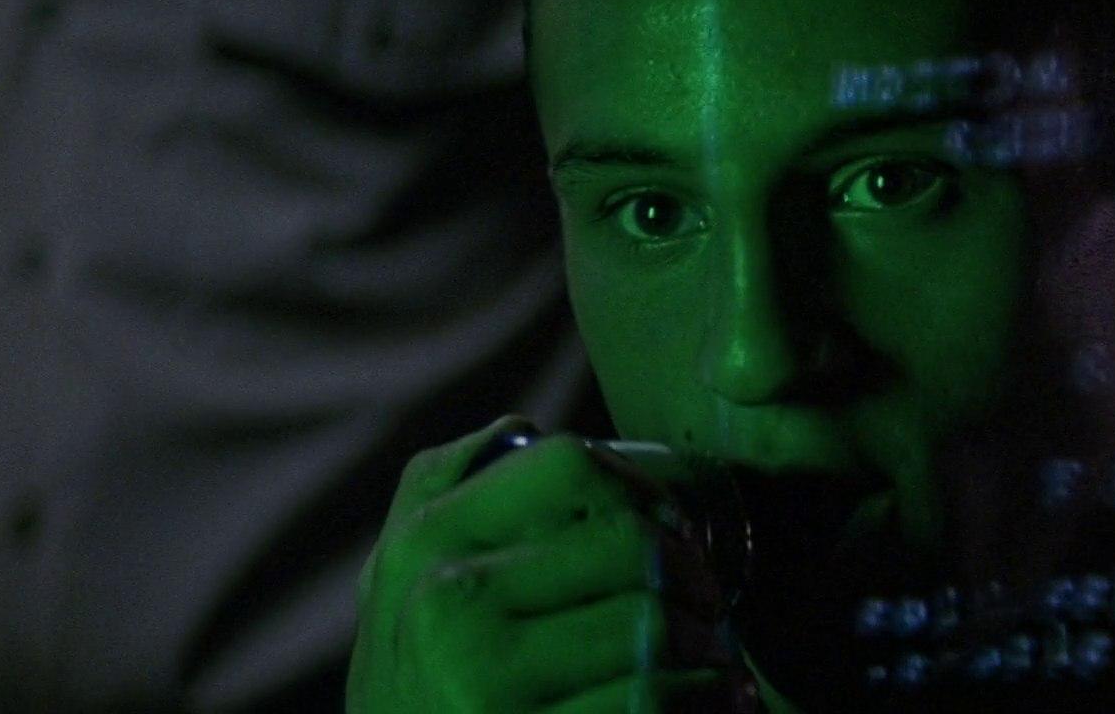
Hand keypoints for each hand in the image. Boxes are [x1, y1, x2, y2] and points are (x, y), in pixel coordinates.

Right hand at [347, 416, 750, 712]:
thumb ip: (438, 495)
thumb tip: (519, 429)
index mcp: (426, 545)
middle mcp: (449, 608)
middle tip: (710, 603)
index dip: (641, 489)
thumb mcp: (395, 585)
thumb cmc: (416, 686)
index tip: (670, 527)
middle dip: (692, 576)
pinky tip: (719, 700)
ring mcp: (487, 686)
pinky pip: (656, 703)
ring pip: (655, 629)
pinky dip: (708, 699)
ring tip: (718, 658)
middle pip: (631, 548)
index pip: (568, 468)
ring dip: (710, 646)